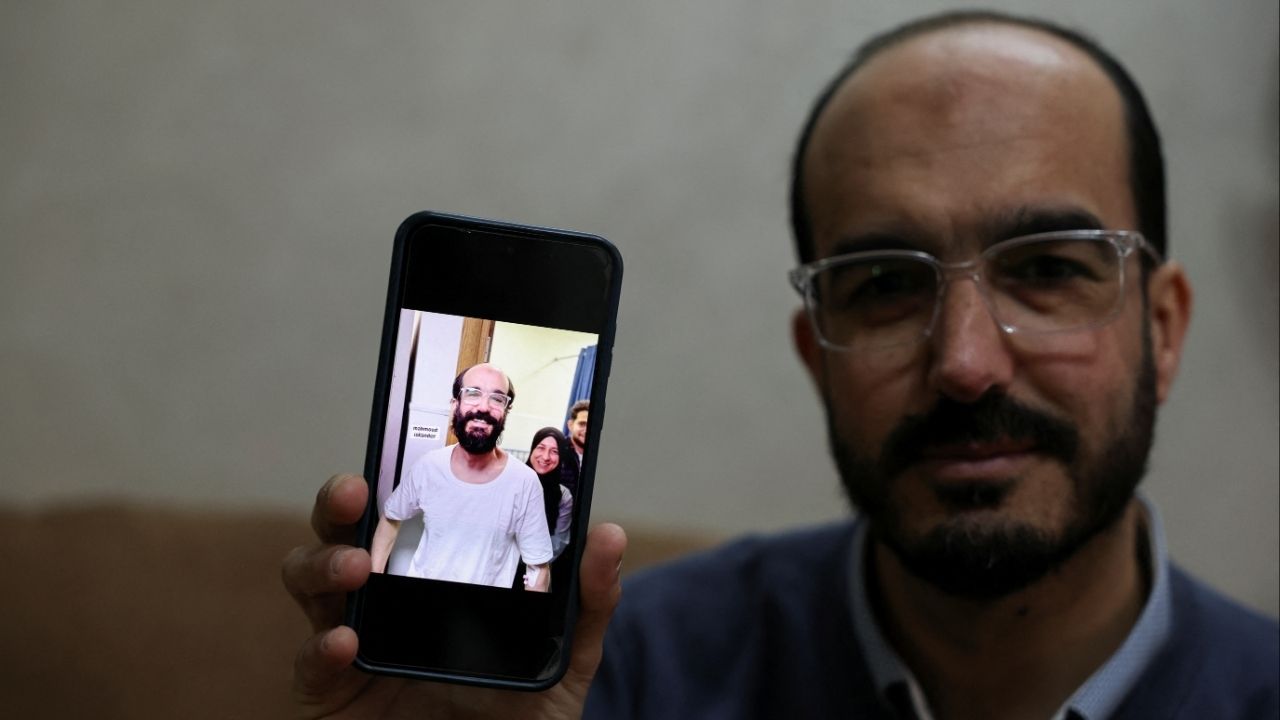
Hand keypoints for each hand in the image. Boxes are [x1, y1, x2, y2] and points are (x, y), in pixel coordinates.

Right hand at [282, 474, 626, 718]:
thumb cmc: (519, 712)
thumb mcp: (565, 656)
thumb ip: (586, 600)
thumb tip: (608, 533)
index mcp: (433, 571)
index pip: (403, 510)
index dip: (395, 473)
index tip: (408, 445)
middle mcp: (385, 597)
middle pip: (342, 531)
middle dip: (339, 500)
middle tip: (357, 489)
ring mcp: (354, 641)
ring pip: (308, 581)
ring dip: (322, 562)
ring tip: (354, 567)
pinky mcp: (331, 692)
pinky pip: (307, 662)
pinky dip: (319, 649)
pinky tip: (346, 642)